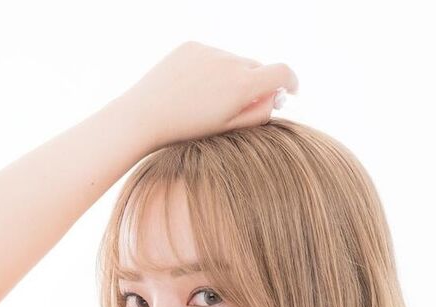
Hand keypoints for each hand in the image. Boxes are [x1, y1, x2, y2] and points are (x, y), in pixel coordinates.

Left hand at [115, 41, 298, 150]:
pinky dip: (210, 68)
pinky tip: (192, 87)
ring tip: (205, 100)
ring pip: (233, 62)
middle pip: (257, 68)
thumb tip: (276, 96)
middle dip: (255, 84)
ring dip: (230, 76)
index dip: (292, 82)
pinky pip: (212, 55)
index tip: (290, 91)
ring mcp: (210, 51)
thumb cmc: (187, 130)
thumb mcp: (228, 128)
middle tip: (238, 105)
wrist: (143, 116)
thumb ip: (258, 112)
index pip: (283, 73)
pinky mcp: (192, 45)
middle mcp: (230, 62)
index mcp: (243, 86)